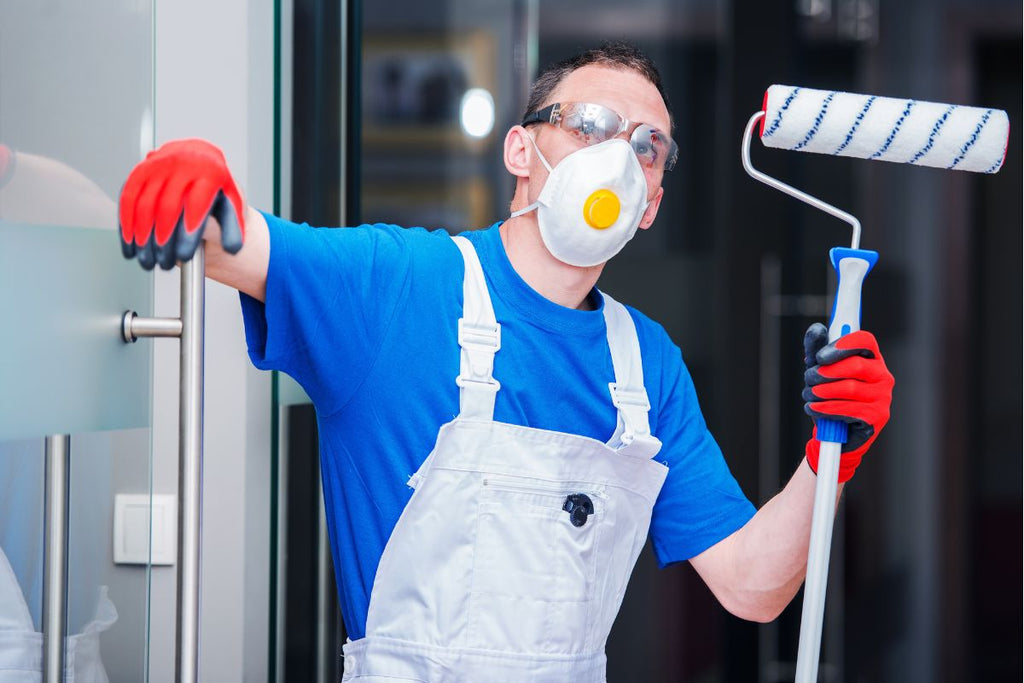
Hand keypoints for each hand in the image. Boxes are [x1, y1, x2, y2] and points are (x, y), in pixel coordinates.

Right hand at [119, 139, 245, 269]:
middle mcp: (183, 164)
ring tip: (147, 259)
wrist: (200, 162)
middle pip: (167, 206)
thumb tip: (232, 247)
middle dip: (163, 239)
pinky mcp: (140, 171)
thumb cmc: (216, 189)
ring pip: (144, 204)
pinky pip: (128, 198)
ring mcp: (159, 165)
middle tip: (164, 261)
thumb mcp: (233, 205)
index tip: (185, 255)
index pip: (196, 205)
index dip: (189, 233)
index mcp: (209, 172)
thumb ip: (233, 227)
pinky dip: (126, 224)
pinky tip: (130, 243)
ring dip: (142, 236)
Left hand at [802, 322, 893, 482]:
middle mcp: (882, 376)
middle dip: (826, 371)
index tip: (821, 355)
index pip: (865, 341)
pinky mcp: (877, 417)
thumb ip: (817, 349)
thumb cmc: (830, 397)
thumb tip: (816, 329)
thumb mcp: (820, 371)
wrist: (834, 434)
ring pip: (850, 388)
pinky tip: (814, 408)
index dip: (843, 344)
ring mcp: (883, 397)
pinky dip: (826, 408)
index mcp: (871, 359)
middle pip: (856, 365)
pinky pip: (849, 409)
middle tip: (809, 377)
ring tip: (809, 395)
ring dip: (821, 391)